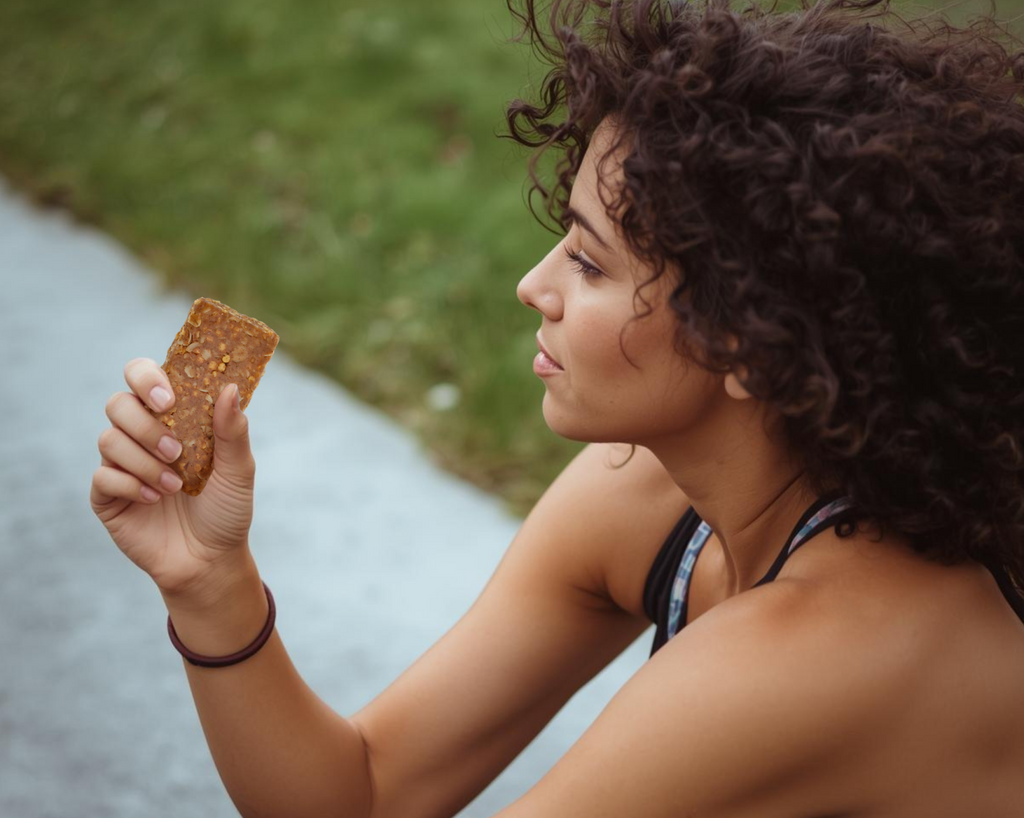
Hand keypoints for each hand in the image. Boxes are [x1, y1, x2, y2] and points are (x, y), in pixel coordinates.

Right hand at [90, 357, 257, 595]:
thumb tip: (230, 388)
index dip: (147, 377)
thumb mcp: (239, 470)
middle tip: (176, 450)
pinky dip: (131, 486)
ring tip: (175, 487)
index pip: (144, 376)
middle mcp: (142, 435)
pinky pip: (102, 476)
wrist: (211, 560)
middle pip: (118, 403)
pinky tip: (154, 501)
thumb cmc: (226, 510)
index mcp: (172, 419)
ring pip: (108, 439)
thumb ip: (233, 431)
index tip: (169, 400)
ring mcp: (122, 464)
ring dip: (145, 462)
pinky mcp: (107, 495)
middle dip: (145, 424)